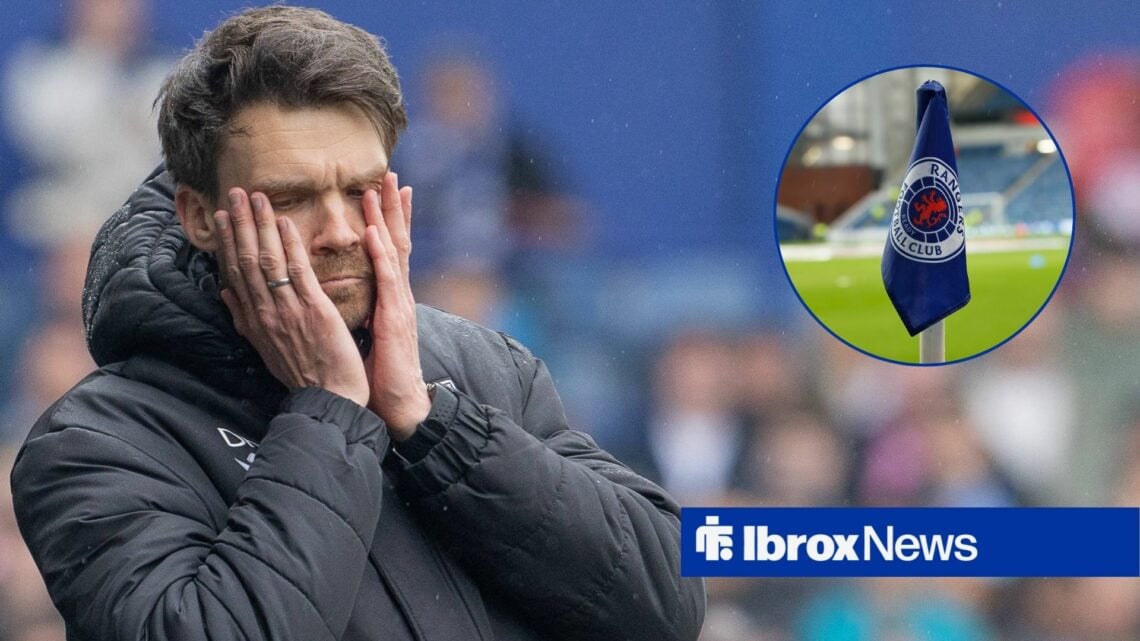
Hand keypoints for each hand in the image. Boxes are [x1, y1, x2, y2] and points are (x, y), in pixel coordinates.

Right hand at [215, 188, 369, 405]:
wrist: (329, 398)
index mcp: (254, 320)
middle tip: (235, 192)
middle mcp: (265, 312)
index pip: (235, 272)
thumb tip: (224, 291)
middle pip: (246, 260)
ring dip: (261, 226)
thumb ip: (244, 318)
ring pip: (268, 261)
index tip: (224, 216)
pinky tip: (285, 223)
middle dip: (240, 224)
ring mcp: (288, 311)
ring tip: (257, 197)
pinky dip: (290, 247)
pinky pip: (299, 273)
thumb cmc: (302, 374)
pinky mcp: (314, 312)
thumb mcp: (264, 348)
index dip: (228, 241)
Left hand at [363, 172, 430, 438]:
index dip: (386, 221)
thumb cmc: (378, 374)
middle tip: (390, 175)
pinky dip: (381, 253)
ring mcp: (399, 303)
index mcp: (389, 299)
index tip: (381, 193)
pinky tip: (373, 232)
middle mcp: (398, 295)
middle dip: (393, 208)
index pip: (389, 251)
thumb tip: (343, 297)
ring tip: (382, 189)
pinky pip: (388, 279)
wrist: (398, 404)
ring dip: (387, 218)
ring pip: (395, 251)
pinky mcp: (394, 317)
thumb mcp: (366, 336)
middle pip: (397, 241)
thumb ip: (359, 312)